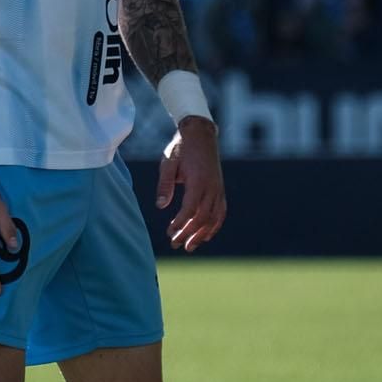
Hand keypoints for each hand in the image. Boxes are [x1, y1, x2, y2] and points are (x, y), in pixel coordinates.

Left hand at [156, 118, 225, 251]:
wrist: (201, 134)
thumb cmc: (181, 148)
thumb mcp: (168, 163)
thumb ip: (165, 184)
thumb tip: (161, 206)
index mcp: (198, 181)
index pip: (190, 209)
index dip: (180, 223)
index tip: (170, 233)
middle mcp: (211, 187)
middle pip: (203, 217)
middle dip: (189, 234)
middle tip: (176, 245)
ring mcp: (218, 189)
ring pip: (214, 218)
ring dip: (202, 234)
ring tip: (190, 247)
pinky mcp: (220, 189)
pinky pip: (221, 211)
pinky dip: (215, 225)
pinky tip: (206, 235)